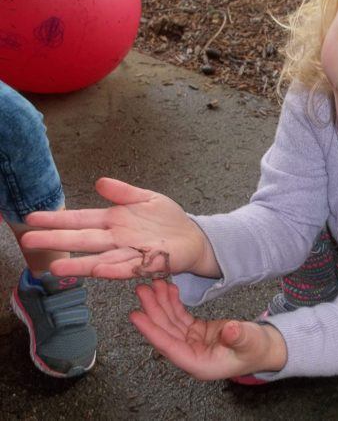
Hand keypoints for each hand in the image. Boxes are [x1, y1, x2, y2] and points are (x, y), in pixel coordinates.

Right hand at [21, 177, 219, 278]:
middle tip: (29, 241)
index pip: (81, 220)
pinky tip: (99, 270)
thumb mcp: (146, 198)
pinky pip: (130, 268)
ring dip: (80, 264)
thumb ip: (124, 192)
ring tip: (56, 267)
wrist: (192, 237)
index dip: (58, 220)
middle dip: (57, 240)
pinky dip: (114, 270)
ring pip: (100, 259)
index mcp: (114, 221)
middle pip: (84, 240)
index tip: (33, 219)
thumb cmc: (167, 220)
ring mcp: (132, 252)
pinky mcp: (149, 264)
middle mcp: (117, 239)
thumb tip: (100, 182)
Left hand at [130, 280, 286, 379]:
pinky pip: (179, 316)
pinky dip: (173, 302)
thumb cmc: (257, 349)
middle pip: (165, 331)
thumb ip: (238, 337)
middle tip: (143, 289)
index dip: (152, 331)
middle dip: (153, 310)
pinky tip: (168, 289)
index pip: (169, 347)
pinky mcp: (196, 332)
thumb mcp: (250, 342)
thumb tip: (229, 330)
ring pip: (170, 322)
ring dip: (160, 303)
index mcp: (199, 364)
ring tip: (153, 284)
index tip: (136, 316)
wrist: (264, 347)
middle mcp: (191, 354)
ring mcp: (192, 342)